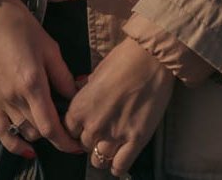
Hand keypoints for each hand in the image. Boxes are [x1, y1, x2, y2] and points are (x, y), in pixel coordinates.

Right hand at [0, 0, 82, 157]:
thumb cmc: (23, 29)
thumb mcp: (50, 48)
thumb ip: (63, 76)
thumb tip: (76, 95)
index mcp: (32, 83)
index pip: (50, 125)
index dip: (65, 141)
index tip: (78, 145)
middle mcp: (14, 98)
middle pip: (38, 130)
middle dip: (57, 132)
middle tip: (70, 124)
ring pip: (23, 132)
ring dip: (40, 133)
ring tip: (52, 123)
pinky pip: (1, 132)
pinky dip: (14, 144)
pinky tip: (27, 149)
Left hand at [64, 38, 174, 176]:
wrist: (153, 56)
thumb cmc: (125, 58)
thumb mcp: (97, 71)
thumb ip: (85, 89)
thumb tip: (79, 90)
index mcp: (80, 108)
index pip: (68, 131)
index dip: (78, 127)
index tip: (85, 123)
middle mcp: (93, 126)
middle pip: (84, 145)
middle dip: (92, 138)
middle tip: (104, 127)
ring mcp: (114, 135)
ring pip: (98, 160)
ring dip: (103, 152)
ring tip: (112, 142)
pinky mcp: (136, 140)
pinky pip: (119, 166)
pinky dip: (118, 165)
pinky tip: (121, 156)